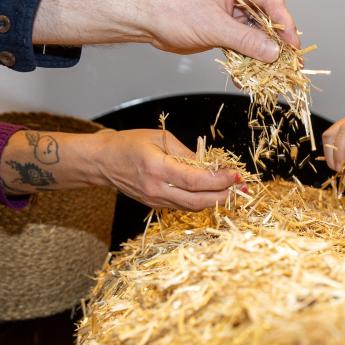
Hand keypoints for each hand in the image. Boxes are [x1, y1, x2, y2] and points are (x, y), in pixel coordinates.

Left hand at [34, 0, 297, 62]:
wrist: (143, 18)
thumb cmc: (171, 10)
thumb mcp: (213, 27)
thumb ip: (246, 41)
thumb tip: (273, 53)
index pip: (271, 0)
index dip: (285, 24)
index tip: (293, 46)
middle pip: (268, 17)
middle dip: (276, 42)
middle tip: (288, 63)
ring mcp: (230, 8)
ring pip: (256, 33)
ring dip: (261, 54)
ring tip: (270, 75)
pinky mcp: (222, 25)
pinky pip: (241, 42)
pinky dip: (245, 59)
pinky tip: (248, 78)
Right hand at [90, 130, 241, 209]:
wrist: (102, 162)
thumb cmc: (128, 144)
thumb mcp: (160, 138)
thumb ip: (187, 153)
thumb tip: (210, 164)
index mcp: (157, 168)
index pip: (195, 181)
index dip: (219, 180)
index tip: (236, 175)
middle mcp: (157, 189)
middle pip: (198, 200)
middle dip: (224, 195)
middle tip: (242, 187)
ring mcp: (156, 200)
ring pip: (193, 207)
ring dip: (216, 200)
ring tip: (233, 190)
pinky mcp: (156, 205)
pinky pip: (184, 206)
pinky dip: (201, 200)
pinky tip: (213, 193)